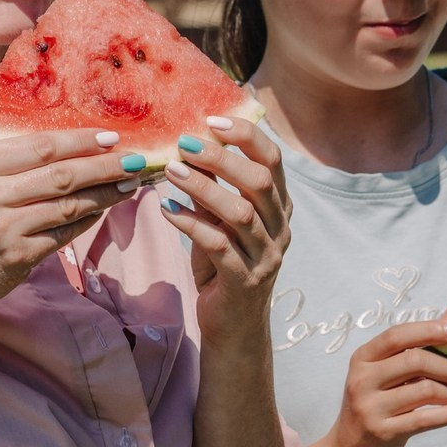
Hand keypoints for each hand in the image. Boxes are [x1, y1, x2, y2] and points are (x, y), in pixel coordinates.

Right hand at [0, 130, 134, 325]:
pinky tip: (105, 209)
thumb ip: (8, 165)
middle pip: (60, 173)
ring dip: (105, 193)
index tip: (112, 137)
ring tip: (130, 184)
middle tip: (135, 159)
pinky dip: (88, 219)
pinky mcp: (18, 257)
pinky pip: (65, 233)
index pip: (39, 146)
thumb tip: (71, 147)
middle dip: (104, 165)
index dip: (80, 140)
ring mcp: (3, 228)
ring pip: (68, 204)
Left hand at [160, 118, 291, 345]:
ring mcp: (265, 257)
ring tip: (170, 171)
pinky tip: (167, 210)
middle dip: (222, 158)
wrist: (234, 327)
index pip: (273, 161)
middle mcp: (279, 230)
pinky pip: (219, 246)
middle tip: (184, 144)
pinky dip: (191, 224)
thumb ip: (215, 186)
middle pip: (259, 182)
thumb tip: (193, 143)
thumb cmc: (224, 266)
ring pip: (240, 213)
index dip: (246, 136)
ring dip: (203, 187)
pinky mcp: (244, 281)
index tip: (212, 120)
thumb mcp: (220, 221)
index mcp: (279, 208)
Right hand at [314, 320, 446, 446]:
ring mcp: (371, 408)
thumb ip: (403, 362)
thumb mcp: (376, 381)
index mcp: (362, 360)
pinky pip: (426, 419)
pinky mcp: (383, 433)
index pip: (397, 335)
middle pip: (416, 361)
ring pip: (426, 389)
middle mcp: (362, 381)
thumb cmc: (372, 412)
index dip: (429, 330)